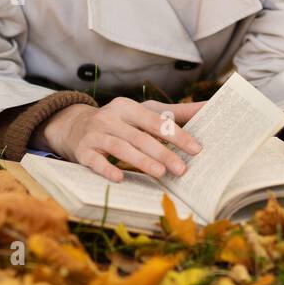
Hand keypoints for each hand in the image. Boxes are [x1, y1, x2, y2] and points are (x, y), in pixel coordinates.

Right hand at [38, 97, 204, 181]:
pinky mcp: (83, 151)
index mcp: (128, 107)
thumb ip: (176, 112)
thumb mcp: (144, 111)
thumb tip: (209, 107)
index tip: (196, 149)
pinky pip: (96, 161)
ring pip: (120, 148)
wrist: (74, 126)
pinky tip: (120, 178)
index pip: (155, 121)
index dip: (176, 134)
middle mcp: (110, 118)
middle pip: (139, 136)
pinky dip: (107, 169)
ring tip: (160, 174)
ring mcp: (95, 134)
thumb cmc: (120, 121)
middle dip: (162, 153)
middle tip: (182, 169)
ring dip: (141, 161)